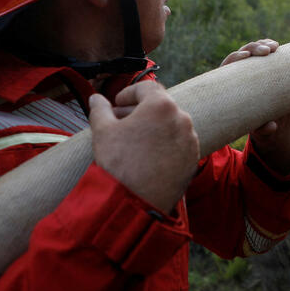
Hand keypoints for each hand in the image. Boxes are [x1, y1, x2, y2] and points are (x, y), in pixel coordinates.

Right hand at [89, 81, 199, 212]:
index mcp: (161, 106)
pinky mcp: (193, 157)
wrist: (136, 202)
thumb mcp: (102, 132)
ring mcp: (190, 139)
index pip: (146, 88)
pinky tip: (148, 154)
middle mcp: (182, 118)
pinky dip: (165, 142)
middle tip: (120, 120)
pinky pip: (178, 143)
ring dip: (153, 126)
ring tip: (134, 139)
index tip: (117, 103)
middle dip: (139, 110)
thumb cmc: (119, 164)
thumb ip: (100, 110)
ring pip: (171, 124)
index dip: (129, 93)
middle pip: (160, 106)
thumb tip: (96, 98)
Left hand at [222, 38, 289, 172]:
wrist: (260, 112)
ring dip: (263, 44)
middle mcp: (237, 69)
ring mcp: (249, 63)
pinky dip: (269, 46)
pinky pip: (263, 50)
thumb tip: (272, 126)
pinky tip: (277, 46)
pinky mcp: (260, 62)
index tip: (246, 56)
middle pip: (242, 52)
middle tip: (267, 51)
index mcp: (229, 81)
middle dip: (254, 48)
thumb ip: (262, 127)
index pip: (228, 63)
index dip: (236, 57)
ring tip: (274, 47)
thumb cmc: (253, 119)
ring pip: (253, 48)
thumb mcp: (256, 125)